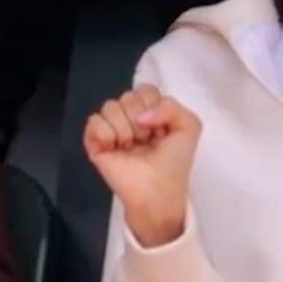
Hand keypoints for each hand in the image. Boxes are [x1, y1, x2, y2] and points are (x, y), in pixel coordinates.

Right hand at [83, 84, 200, 246]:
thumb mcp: (189, 127)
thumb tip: (140, 116)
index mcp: (150, 111)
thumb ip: (171, 106)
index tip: (161, 129)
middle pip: (127, 96)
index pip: (145, 89)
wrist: (158, 192)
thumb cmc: (174, 162)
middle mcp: (129, 117)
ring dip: (124, 129)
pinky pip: (93, 121)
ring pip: (110, 106)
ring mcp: (111, 129)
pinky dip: (105, 134)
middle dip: (139, 119)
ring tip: (130, 147)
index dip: (153, 106)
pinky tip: (114, 148)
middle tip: (146, 141)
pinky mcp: (95, 143)